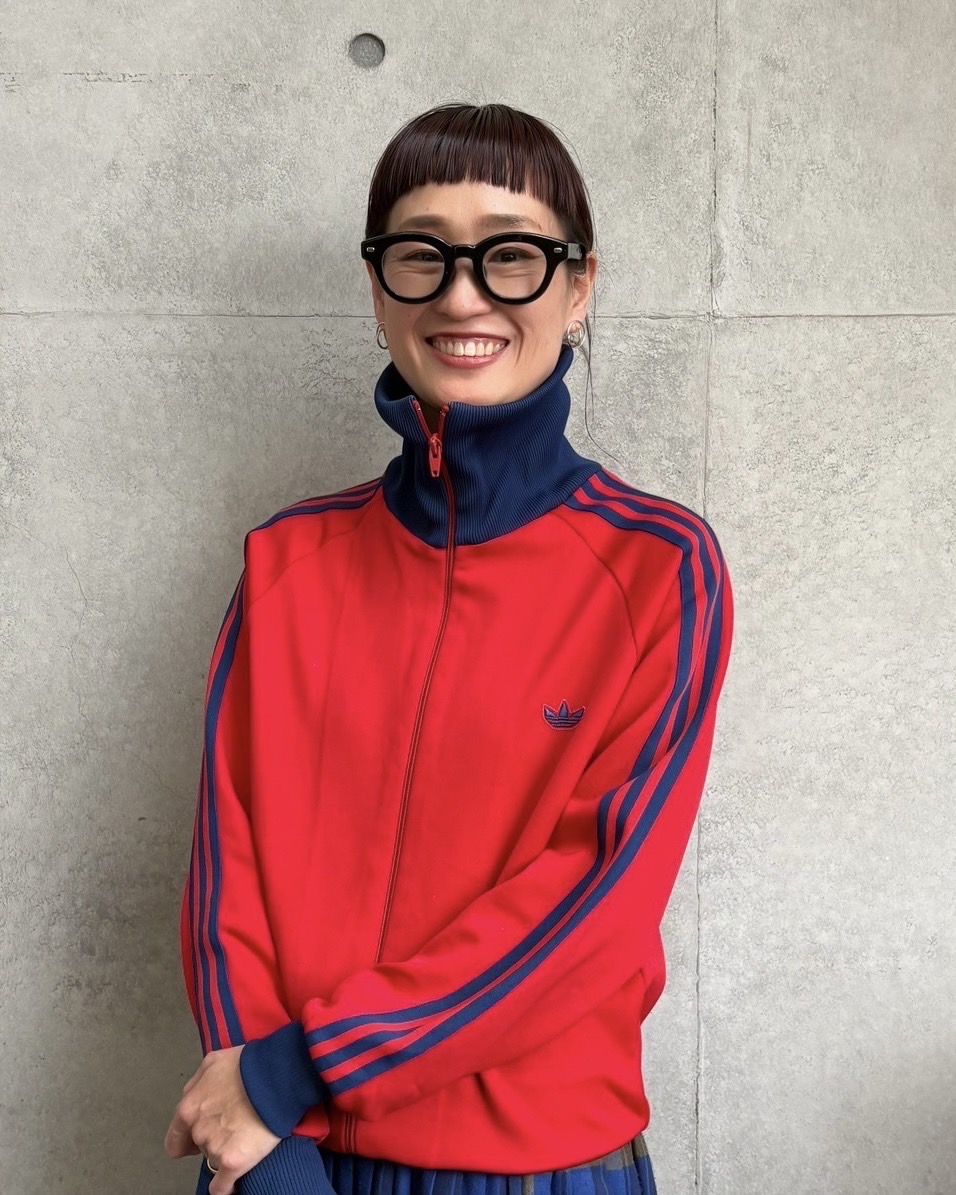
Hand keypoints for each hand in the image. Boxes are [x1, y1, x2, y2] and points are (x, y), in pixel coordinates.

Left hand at [165, 1045, 280, 1193]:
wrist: (276, 1075)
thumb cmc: (249, 1064)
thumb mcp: (213, 1062)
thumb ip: (197, 1084)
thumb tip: (194, 1097)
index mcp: (189, 1108)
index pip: (175, 1140)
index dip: (186, 1142)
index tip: (195, 1144)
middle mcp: (197, 1130)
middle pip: (199, 1147)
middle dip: (213, 1139)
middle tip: (232, 1128)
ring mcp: (214, 1148)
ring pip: (214, 1161)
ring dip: (226, 1154)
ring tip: (246, 1137)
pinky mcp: (233, 1162)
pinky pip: (221, 1187)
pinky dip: (227, 1187)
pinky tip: (235, 1183)